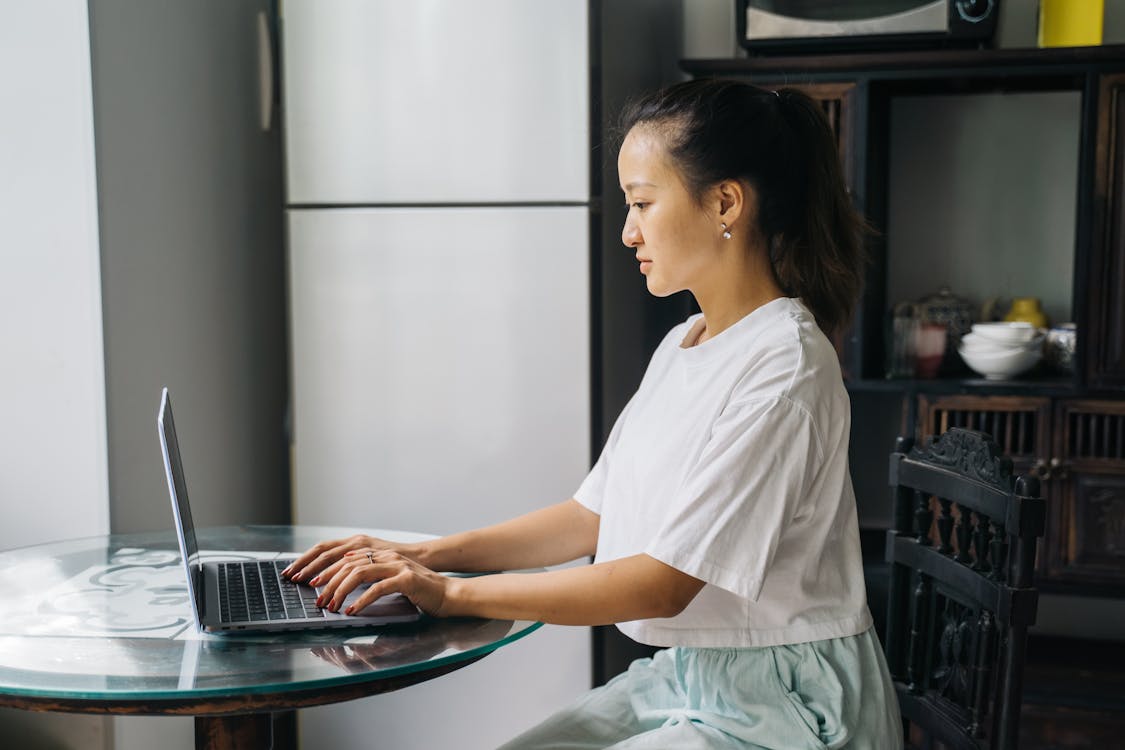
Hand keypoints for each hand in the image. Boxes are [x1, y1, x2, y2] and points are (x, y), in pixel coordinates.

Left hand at [314, 548, 450, 616]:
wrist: (448, 593)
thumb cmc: (420, 591)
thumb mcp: (392, 580)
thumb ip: (373, 578)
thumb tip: (347, 585)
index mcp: (383, 555)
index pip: (347, 558)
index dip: (327, 569)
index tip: (312, 583)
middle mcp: (388, 557)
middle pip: (349, 564)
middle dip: (328, 582)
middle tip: (318, 599)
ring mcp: (397, 566)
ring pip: (359, 573)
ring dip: (341, 591)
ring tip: (332, 606)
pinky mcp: (406, 579)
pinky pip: (378, 588)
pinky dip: (362, 600)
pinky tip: (352, 610)